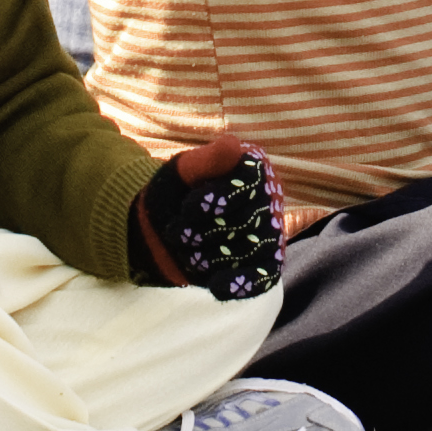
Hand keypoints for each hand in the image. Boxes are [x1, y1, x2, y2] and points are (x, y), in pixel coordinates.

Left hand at [133, 132, 284, 299]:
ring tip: (186, 254)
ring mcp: (268, 235)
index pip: (247, 186)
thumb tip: (233, 144)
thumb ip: (206, 160)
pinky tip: (216, 286)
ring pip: (249, 251)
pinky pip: (265, 277)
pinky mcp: (263, 265)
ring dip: (211, 257)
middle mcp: (268, 201)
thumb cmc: (176, 194)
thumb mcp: (183, 172)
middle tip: (176, 234)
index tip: (185, 208)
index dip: (215, 200)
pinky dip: (242, 283)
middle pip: (245, 222)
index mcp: (253, 171)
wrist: (163, 230)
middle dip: (205, 232)